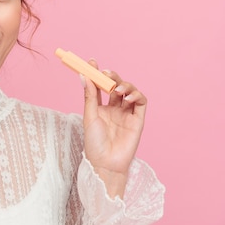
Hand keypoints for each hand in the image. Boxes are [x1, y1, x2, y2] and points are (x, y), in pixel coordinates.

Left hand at [81, 60, 147, 196]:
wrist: (105, 163)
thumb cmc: (94, 143)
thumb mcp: (89, 116)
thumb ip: (89, 96)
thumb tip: (83, 75)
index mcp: (101, 107)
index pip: (100, 85)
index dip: (97, 73)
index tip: (91, 61)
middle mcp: (115, 108)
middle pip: (116, 85)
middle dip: (112, 76)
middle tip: (106, 73)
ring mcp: (127, 113)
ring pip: (129, 91)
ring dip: (124, 85)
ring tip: (117, 89)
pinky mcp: (138, 119)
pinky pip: (141, 102)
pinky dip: (136, 95)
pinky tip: (126, 98)